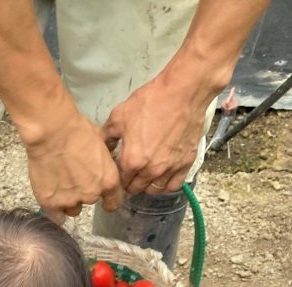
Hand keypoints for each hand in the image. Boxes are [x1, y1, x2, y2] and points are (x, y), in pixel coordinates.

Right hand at [24, 109, 122, 222]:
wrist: (52, 132)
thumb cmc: (78, 130)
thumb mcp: (101, 142)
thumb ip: (103, 159)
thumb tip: (102, 161)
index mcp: (108, 181)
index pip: (113, 203)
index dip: (108, 201)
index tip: (103, 200)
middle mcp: (91, 195)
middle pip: (90, 202)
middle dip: (84, 193)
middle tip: (73, 178)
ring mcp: (70, 201)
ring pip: (72, 210)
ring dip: (68, 202)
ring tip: (59, 186)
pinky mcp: (51, 203)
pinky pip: (56, 216)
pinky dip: (55, 210)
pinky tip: (52, 200)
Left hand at [102, 68, 209, 195]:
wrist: (183, 91)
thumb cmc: (150, 101)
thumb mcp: (119, 116)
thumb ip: (107, 137)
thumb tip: (105, 149)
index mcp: (131, 161)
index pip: (118, 180)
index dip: (116, 174)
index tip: (118, 167)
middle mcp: (150, 170)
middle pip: (134, 188)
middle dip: (129, 181)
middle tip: (131, 169)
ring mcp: (169, 168)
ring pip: (153, 190)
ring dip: (146, 184)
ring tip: (145, 173)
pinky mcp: (185, 163)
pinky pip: (173, 186)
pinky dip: (165, 185)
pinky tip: (162, 176)